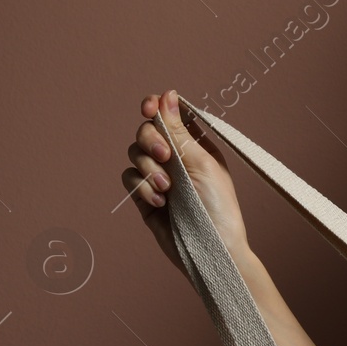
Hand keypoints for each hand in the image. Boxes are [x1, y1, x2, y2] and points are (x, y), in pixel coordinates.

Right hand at [120, 90, 248, 274]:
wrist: (211, 250)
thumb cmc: (217, 208)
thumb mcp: (201, 163)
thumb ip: (178, 131)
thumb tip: (167, 95)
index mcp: (196, 145)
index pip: (170, 116)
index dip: (156, 107)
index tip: (148, 108)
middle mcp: (177, 158)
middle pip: (147, 131)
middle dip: (150, 141)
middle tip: (165, 158)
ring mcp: (160, 177)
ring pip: (135, 154)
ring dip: (148, 169)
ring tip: (167, 189)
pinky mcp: (145, 197)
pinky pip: (129, 178)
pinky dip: (140, 187)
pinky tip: (159, 202)